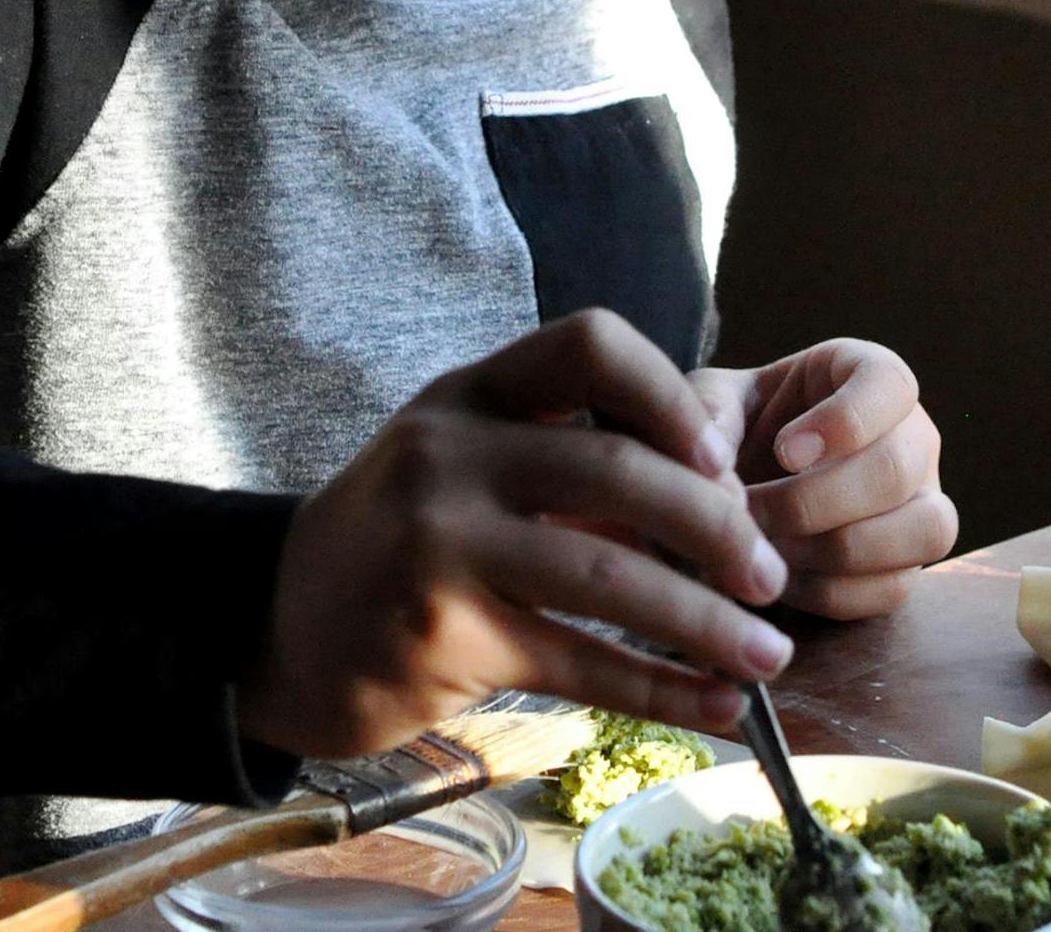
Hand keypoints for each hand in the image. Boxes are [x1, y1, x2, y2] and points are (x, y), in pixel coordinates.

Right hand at [234, 309, 794, 759]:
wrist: (277, 627)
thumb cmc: (400, 540)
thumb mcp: (462, 462)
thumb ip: (563, 459)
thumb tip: (719, 505)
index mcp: (470, 396)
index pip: (588, 345)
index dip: (670, 395)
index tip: (723, 461)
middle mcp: (450, 454)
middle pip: (616, 468)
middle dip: (716, 525)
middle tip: (773, 575)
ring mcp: (439, 542)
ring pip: (608, 574)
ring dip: (707, 621)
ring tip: (770, 655)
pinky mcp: (441, 634)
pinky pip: (578, 662)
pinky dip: (662, 689)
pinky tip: (717, 706)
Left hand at [691, 340, 955, 618]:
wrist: (736, 489)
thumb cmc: (731, 428)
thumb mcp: (711, 403)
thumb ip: (710, 414)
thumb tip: (720, 473)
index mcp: (868, 375)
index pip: (890, 384)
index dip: (844, 421)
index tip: (783, 452)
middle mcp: (912, 436)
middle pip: (897, 468)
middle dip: (815, 501)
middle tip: (752, 513)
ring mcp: (921, 503)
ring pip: (925, 530)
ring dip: (837, 550)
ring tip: (770, 548)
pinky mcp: (908, 566)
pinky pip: (897, 588)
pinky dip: (835, 593)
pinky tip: (782, 579)